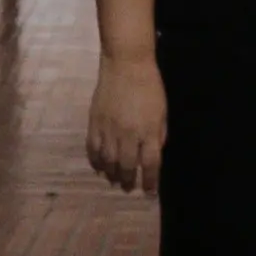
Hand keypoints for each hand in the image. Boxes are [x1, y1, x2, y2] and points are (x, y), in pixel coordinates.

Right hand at [87, 53, 169, 193]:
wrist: (125, 64)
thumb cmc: (149, 86)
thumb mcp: (162, 112)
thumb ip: (158, 134)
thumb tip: (154, 153)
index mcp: (148, 131)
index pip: (150, 164)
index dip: (150, 181)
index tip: (149, 191)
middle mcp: (128, 134)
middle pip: (127, 166)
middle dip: (129, 181)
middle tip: (129, 187)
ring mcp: (109, 129)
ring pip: (108, 161)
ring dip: (111, 174)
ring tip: (115, 179)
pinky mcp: (95, 122)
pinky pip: (93, 148)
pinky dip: (96, 161)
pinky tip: (99, 166)